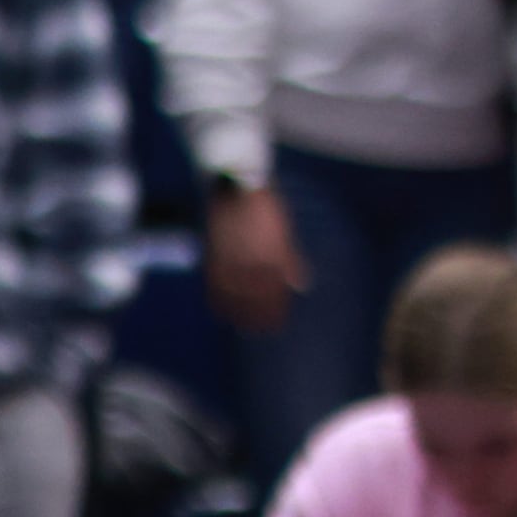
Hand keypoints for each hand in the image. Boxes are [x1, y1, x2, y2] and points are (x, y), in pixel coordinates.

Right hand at [203, 183, 306, 335]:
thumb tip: (301, 284)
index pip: (276, 291)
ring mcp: (233, 257)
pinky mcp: (215, 251)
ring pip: (236, 293)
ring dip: (238, 312)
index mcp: (275, 255)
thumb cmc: (266, 207)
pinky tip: (219, 309)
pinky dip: (217, 298)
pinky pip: (215, 281)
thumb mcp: (284, 233)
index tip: (273, 326)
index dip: (275, 311)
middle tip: (257, 333)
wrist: (237, 183)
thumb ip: (291, 260)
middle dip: (258, 316)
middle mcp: (255, 259)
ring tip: (240, 327)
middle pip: (256, 296)